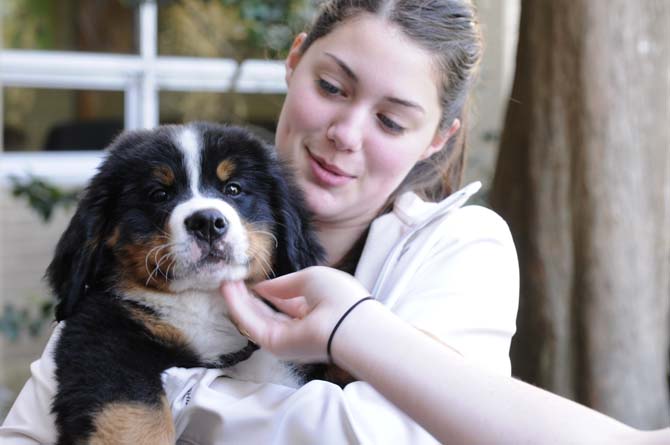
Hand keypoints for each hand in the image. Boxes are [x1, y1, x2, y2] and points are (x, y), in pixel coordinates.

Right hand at [221, 266, 368, 362]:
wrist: (348, 324)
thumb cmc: (338, 297)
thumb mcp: (311, 278)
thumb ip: (284, 284)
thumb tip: (264, 287)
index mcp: (313, 310)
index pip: (285, 301)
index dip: (267, 290)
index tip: (250, 279)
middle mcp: (298, 327)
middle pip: (267, 312)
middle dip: (248, 296)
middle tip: (231, 280)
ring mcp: (286, 338)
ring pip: (257, 319)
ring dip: (239, 301)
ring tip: (225, 282)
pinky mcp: (276, 345)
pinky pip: (253, 325)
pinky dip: (239, 307)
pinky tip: (228, 291)